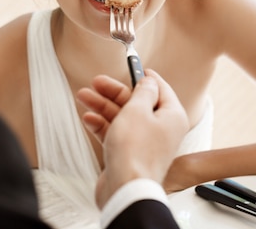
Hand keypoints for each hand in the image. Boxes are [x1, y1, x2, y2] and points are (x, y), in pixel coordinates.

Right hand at [77, 70, 188, 207]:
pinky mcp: (128, 155)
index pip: (160, 89)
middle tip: (96, 81)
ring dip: (103, 106)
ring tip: (83, 96)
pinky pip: (116, 134)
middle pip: (137, 103)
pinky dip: (102, 125)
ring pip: (123, 118)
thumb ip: (142, 92)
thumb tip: (149, 81)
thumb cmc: (135, 149)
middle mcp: (161, 129)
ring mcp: (144, 143)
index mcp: (172, 116)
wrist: (126, 189)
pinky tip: (88, 118)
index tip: (132, 66)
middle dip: (114, 92)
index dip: (145, 76)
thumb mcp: (138, 110)